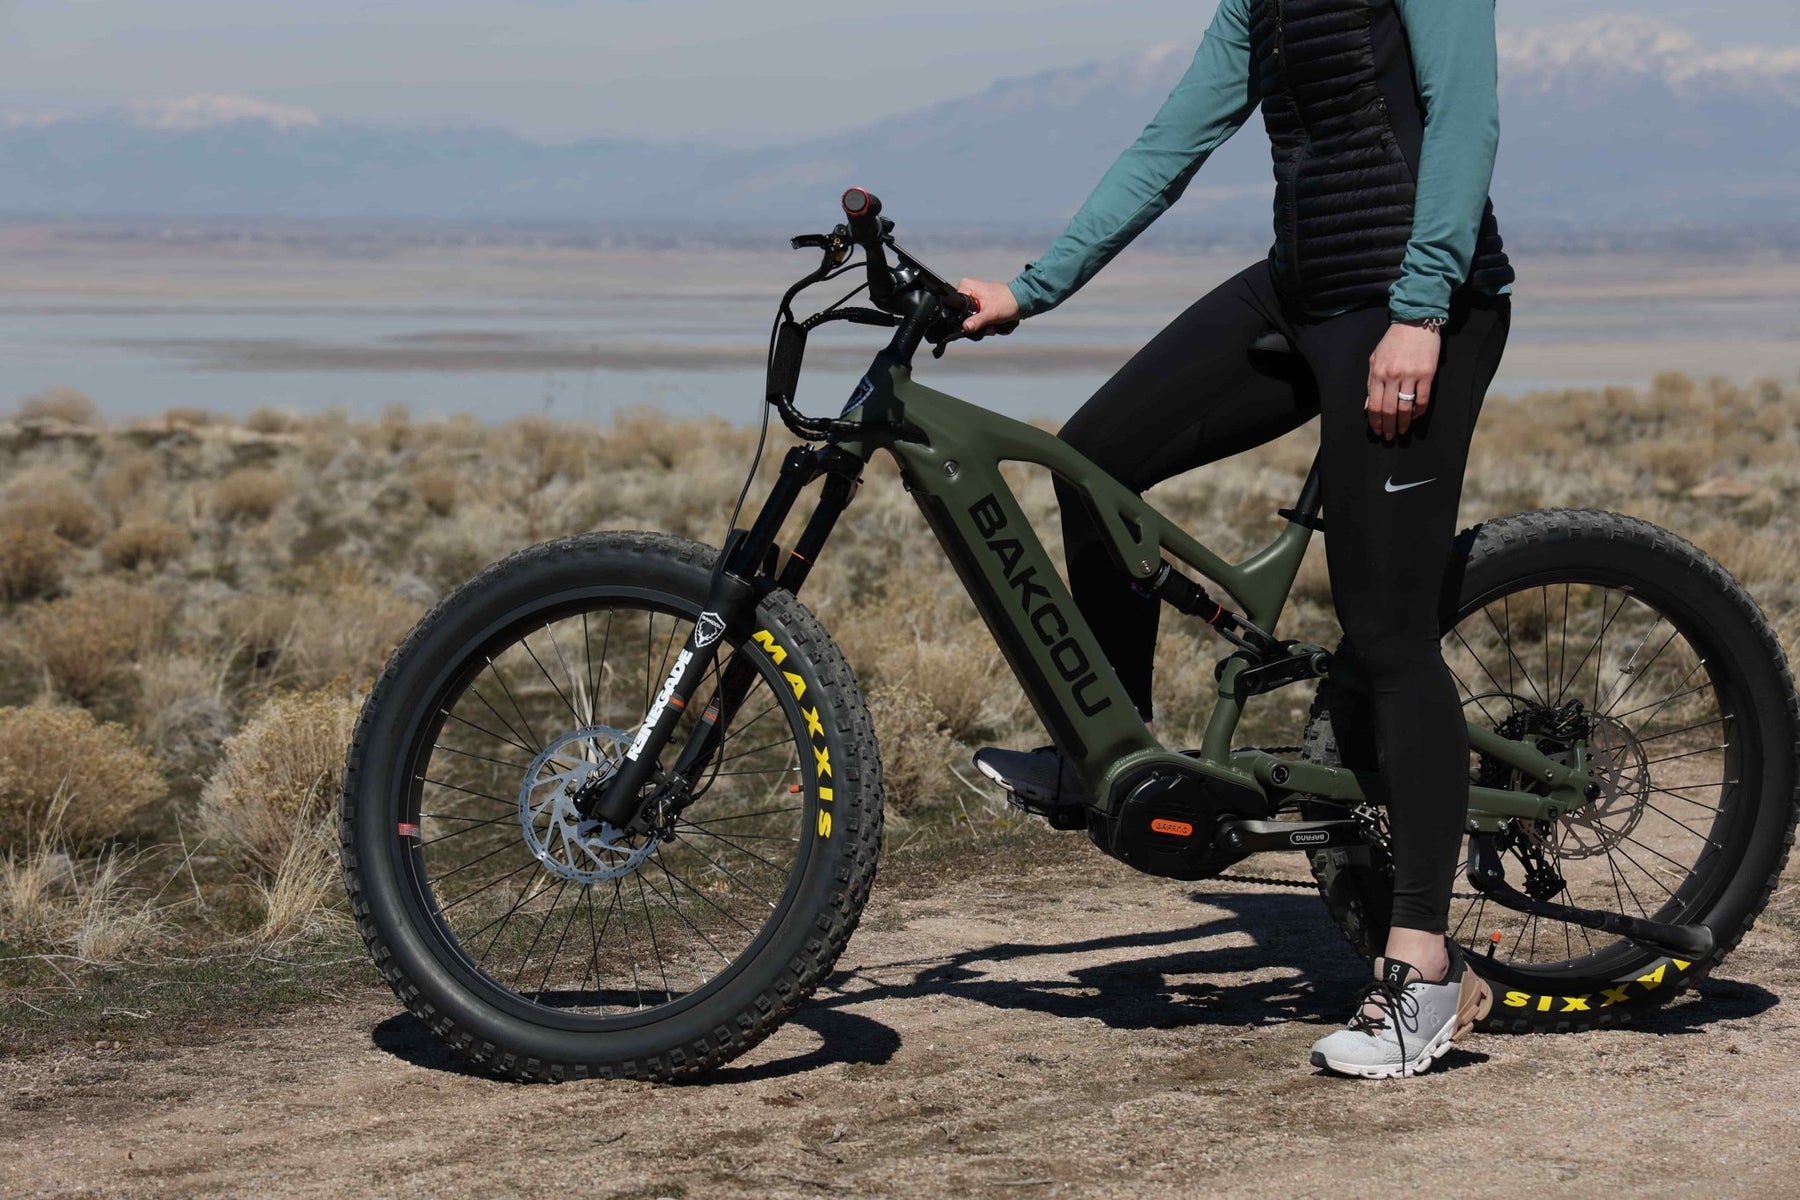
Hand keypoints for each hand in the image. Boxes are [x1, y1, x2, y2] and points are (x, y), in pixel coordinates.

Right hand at [954, 278, 1021, 335]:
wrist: (1022, 301)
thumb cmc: (1008, 302)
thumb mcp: (990, 313)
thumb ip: (976, 321)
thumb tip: (965, 327)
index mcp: (966, 286)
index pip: (955, 307)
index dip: (964, 318)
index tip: (975, 322)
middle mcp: (968, 290)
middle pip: (962, 314)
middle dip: (975, 324)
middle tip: (988, 325)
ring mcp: (973, 297)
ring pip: (970, 318)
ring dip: (982, 326)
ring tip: (993, 324)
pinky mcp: (979, 304)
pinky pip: (976, 318)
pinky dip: (985, 324)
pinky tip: (993, 323)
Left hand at [1365, 321, 1441, 439]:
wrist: (1414, 321)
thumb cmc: (1393, 342)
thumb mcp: (1375, 359)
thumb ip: (1371, 383)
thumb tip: (1368, 406)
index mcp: (1378, 373)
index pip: (1375, 404)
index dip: (1376, 421)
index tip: (1378, 430)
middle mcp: (1393, 376)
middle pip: (1389, 409)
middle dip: (1388, 426)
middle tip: (1389, 436)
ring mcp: (1410, 375)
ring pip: (1405, 407)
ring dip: (1403, 422)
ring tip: (1402, 430)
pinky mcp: (1427, 373)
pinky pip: (1422, 399)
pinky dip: (1418, 411)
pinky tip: (1415, 415)